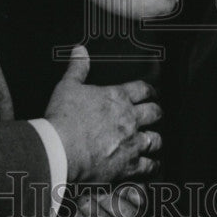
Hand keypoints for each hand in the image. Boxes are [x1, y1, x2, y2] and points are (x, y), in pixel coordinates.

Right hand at [45, 46, 161, 183]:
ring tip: (153, 140)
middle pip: (155, 113)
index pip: (143, 89)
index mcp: (117, 98)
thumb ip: (77, 67)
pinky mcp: (129, 165)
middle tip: (155, 115)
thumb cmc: (63, 118)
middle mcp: (129, 119)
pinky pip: (149, 165)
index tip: (151, 94)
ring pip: (155, 139)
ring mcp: (132, 142)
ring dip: (155, 139)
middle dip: (156, 113)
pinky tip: (151, 165)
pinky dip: (152, 165)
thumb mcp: (67, 86)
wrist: (60, 148)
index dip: (149, 91)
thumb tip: (80, 50)